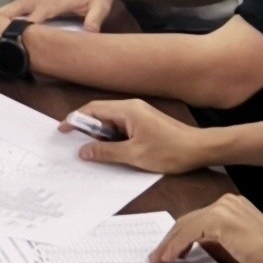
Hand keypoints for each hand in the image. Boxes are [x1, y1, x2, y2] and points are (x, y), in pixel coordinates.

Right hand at [5, 0, 128, 30]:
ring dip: (0, 13)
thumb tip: (90, 35)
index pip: (36, 16)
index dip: (22, 26)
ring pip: (16, 4)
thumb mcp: (101, 7)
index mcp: (56, 2)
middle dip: (2, 18)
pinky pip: (21, 4)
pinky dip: (8, 10)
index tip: (9, 38)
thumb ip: (94, 20)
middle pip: (19, 7)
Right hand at [73, 99, 211, 173]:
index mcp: (127, 110)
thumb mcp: (134, 155)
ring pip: (111, 121)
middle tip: (76, 145)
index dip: (75, 119)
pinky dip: (113, 136)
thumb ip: (105, 152)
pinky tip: (113, 150)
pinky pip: (122, 125)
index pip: (93, 109)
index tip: (63, 130)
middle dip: (87, 128)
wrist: (199, 148)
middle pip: (100, 113)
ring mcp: (140, 113)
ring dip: (101, 134)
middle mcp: (132, 107)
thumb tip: (84, 151)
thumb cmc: (170, 151)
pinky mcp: (145, 122)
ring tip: (95, 151)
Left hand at [155, 192, 262, 262]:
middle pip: (187, 220)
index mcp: (230, 205)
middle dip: (170, 240)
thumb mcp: (234, 246)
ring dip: (169, 244)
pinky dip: (176, 247)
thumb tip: (195, 247)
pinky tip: (169, 258)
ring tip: (159, 259)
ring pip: (185, 226)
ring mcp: (221, 209)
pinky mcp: (218, 220)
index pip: (198, 219)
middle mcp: (224, 202)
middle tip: (158, 256)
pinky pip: (189, 234)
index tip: (169, 250)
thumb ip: (215, 242)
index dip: (180, 236)